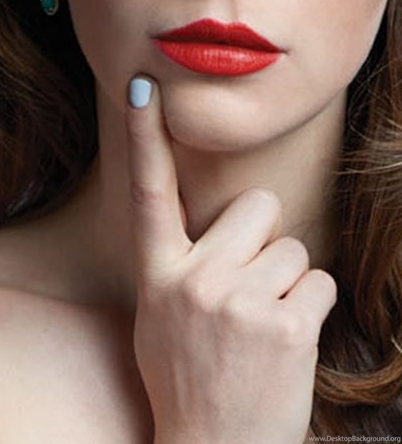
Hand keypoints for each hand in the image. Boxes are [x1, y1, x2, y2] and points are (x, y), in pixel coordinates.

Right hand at [125, 76, 336, 443]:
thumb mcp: (160, 315)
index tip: (142, 86)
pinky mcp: (286, 326)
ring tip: (264, 323)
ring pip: (296, 246)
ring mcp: (241, 302)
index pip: (149, 192)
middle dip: (265, 236)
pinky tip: (287, 340)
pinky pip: (321, 280)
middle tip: (249, 284)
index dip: (145, 135)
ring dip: (289, 279)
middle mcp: (196, 280)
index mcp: (160, 275)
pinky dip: (312, 305)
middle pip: (260, 204)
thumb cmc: (189, 376)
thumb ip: (178, 263)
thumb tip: (204, 217)